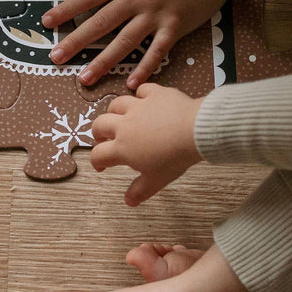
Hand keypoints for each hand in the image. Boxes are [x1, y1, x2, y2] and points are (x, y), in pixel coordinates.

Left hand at [41, 0, 230, 88]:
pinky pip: (157, 51)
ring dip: (102, 62)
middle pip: (99, 24)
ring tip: (84, 79)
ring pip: (123, 43)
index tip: (47, 23)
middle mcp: (134, 0)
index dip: (65, 10)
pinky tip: (131, 84)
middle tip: (55, 58)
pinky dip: (145, 68)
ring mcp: (154, 16)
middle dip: (75, 42)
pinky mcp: (174, 27)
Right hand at [89, 84, 202, 204]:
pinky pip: (142, 90)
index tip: (102, 168)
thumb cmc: (174, 158)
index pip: (98, 155)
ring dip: (114, 112)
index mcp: (122, 148)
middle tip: (106, 140)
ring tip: (121, 119)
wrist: (195, 131)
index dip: (96, 163)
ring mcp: (138, 107)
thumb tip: (128, 201)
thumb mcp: (157, 180)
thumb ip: (140, 191)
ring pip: (116, 104)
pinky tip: (146, 101)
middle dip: (98, 133)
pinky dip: (141, 95)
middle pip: (99, 125)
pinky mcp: (154, 94)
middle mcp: (124, 125)